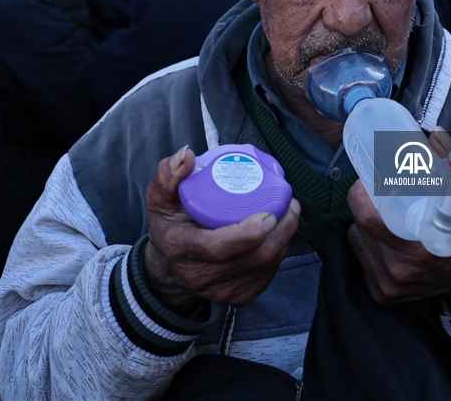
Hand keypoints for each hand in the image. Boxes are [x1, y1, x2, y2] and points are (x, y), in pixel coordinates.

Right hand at [143, 145, 301, 312]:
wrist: (170, 267)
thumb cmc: (170, 225)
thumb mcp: (159, 198)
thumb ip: (167, 174)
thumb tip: (186, 154)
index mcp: (182, 249)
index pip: (217, 247)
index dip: (247, 234)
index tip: (269, 213)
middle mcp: (202, 276)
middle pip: (253, 258)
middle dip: (281, 231)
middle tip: (290, 203)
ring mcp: (223, 291)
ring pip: (266, 265)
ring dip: (285, 238)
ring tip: (290, 212)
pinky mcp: (239, 297)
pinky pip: (269, 273)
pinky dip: (279, 251)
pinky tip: (280, 233)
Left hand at [346, 129, 450, 315]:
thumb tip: (435, 134)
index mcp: (420, 248)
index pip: (367, 219)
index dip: (360, 196)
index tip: (365, 182)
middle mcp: (401, 271)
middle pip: (359, 227)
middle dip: (363, 206)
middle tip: (373, 193)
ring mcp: (391, 286)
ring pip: (357, 242)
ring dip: (363, 227)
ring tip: (382, 216)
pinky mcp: (384, 296)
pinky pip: (362, 260)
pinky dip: (367, 247)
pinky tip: (383, 240)